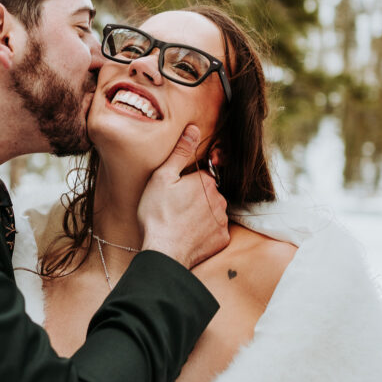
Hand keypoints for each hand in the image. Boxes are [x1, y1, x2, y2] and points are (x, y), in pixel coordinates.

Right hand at [137, 124, 228, 270]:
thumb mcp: (162, 177)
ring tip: (180, 223)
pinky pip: (215, 231)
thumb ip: (180, 152)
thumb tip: (194, 128)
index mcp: (206, 182)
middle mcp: (220, 199)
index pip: (201, 176)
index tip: (174, 192)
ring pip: (213, 211)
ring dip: (202, 215)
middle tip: (175, 208)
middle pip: (209, 193)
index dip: (186, 183)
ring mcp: (222, 221)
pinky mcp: (222, 239)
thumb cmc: (158, 214)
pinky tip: (189, 235)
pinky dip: (205, 232)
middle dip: (196, 198)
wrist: (164, 252)